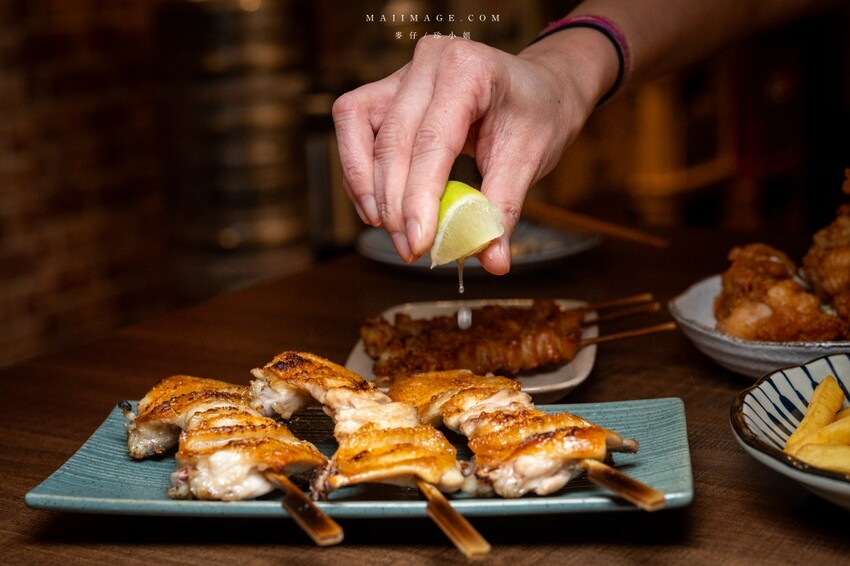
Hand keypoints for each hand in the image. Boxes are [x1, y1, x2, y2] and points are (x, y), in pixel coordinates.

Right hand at [332, 33, 606, 273]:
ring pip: (358, 128)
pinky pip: (355, 128)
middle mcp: (429, 59)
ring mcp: (402, 72)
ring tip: (391, 230)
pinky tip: (379, 208)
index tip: (418, 244)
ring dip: (368, 187)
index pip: (432, 140)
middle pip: (392, 140)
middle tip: (410, 250)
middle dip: (395, 204)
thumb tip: (493, 262)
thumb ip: (502, 210)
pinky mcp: (386, 90)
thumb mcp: (530, 161)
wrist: (538, 90)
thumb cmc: (536, 116)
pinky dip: (360, 172)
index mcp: (469, 68)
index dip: (419, 197)